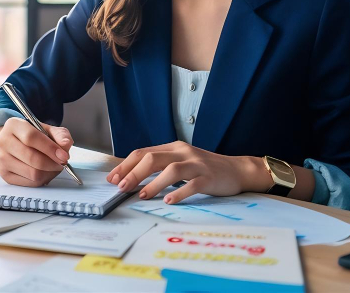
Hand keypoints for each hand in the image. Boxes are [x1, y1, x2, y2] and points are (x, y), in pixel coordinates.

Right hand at [0, 117, 73, 186]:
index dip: (50, 148)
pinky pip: (30, 183)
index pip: (31, 137)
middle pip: (32, 158)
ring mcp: (1, 160)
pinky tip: (44, 172)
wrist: (14, 144)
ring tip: (53, 166)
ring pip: (32, 173)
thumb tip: (66, 144)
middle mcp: (3, 141)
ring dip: (49, 172)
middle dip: (52, 163)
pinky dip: (42, 179)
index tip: (64, 156)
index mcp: (13, 125)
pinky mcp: (5, 175)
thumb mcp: (47, 129)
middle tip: (62, 163)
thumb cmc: (33, 136)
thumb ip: (60, 134)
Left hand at [107, 141, 270, 203]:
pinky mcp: (209, 177)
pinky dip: (179, 192)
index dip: (125, 165)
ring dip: (153, 183)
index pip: (143, 152)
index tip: (112, 179)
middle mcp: (183, 152)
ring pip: (171, 170)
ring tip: (141, 195)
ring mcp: (197, 164)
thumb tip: (131, 178)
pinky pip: (192, 184)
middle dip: (133, 173)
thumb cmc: (204, 169)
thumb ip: (160, 166)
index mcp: (173, 147)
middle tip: (121, 188)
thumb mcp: (180, 162)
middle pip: (153, 158)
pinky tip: (169, 201)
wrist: (237, 170)